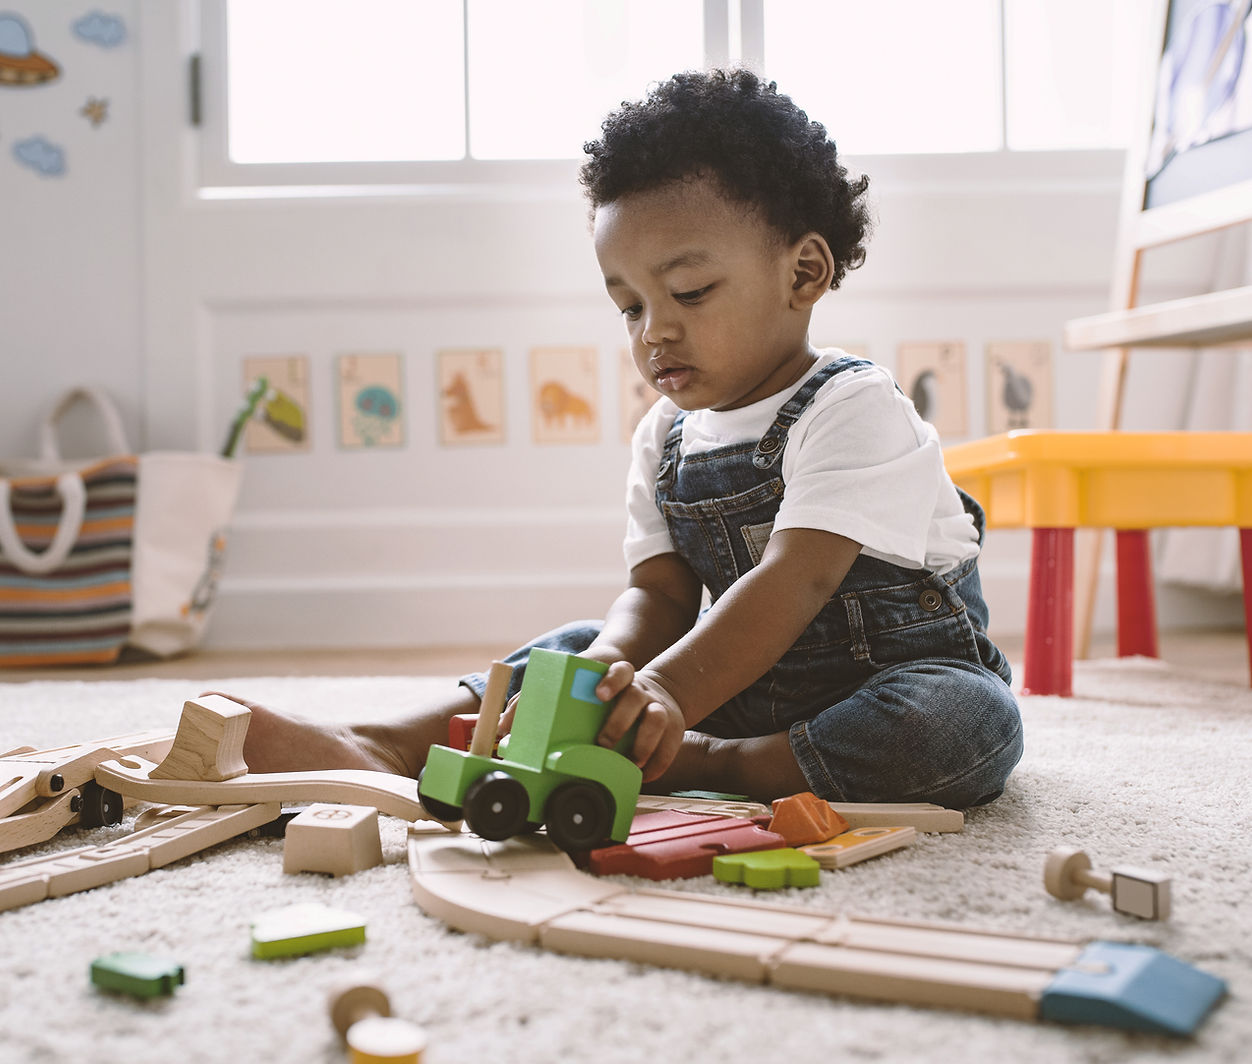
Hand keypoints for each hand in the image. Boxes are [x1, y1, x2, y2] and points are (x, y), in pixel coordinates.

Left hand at [593, 662, 685, 781]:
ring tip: (628, 765)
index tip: (599, 694)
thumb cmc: (623, 701)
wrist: (663, 694)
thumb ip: (590, 703)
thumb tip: (552, 721)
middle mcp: (644, 692)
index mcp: (626, 680)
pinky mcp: (675, 728)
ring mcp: (662, 708)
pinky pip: (669, 748)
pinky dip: (655, 766)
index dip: (611, 681)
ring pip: (656, 720)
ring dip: (641, 745)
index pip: (621, 671)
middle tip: (602, 744)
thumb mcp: (612, 694)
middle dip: (618, 723)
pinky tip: (642, 776)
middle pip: (634, 698)